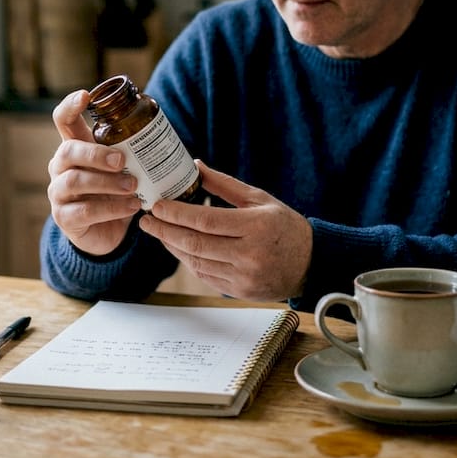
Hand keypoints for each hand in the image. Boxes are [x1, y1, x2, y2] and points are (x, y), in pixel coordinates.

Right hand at [46, 90, 141, 255]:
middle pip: (68, 150)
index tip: (86, 95)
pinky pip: (85, 211)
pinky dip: (112, 208)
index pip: (63, 120)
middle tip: (123, 160)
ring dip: (107, 182)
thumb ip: (131, 150)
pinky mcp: (65, 218)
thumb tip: (162, 131)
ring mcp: (59, 193)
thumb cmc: (115, 192)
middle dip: (97, 154)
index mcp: (74, 147)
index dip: (70, 105)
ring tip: (133, 186)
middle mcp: (61, 167)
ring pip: (75, 181)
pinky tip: (132, 206)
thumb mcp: (122, 168)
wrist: (107, 232)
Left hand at [140, 161, 311, 300]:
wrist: (310, 263)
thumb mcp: (259, 198)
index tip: (156, 205)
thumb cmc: (284, 226)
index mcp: (256, 226)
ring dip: (173, 246)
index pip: (206, 220)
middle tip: (146, 220)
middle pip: (196, 243)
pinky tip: (178, 248)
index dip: (176, 214)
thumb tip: (195, 166)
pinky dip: (188, 261)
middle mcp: (249, 254)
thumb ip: (224, 185)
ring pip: (196, 262)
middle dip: (165, 231)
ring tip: (158, 232)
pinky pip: (205, 276)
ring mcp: (244, 276)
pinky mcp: (240, 291)